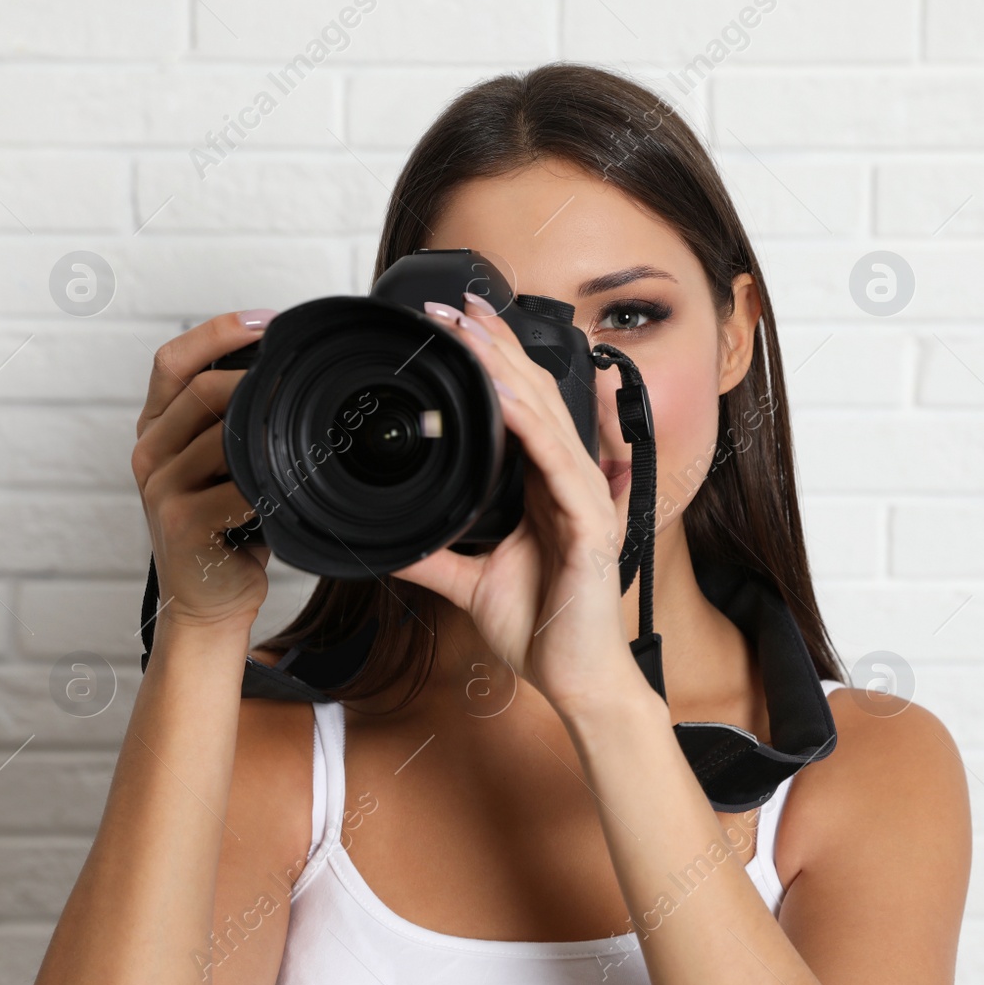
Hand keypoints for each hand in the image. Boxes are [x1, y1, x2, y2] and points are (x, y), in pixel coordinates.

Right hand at [131, 310, 275, 634]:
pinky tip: (294, 484)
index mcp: (157, 430)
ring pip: (222, 434)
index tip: (267, 319)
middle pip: (202, 389)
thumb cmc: (230, 531)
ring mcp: (160, 487)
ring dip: (270, 432)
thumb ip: (237, 424)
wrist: (209, 603)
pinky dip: (272, 482)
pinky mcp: (181, 521)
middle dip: (257, 379)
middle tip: (305, 382)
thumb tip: (288, 373)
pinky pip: (236, 486)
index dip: (217, 331)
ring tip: (308, 435)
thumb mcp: (227, 468)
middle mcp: (149, 452)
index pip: (172, 361)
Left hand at [391, 293, 639, 718]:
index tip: (458, 323)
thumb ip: (437, 555)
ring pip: (547, 417)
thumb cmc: (544, 629)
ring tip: (475, 330)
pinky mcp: (593, 525)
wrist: (576, 681)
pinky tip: (508, 397)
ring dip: (509, 370)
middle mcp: (572, 482)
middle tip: (458, 303)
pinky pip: (561, 464)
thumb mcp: (473, 581)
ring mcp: (586, 499)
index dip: (495, 360)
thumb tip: (391, 543)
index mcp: (547, 488)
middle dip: (497, 346)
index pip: (523, 407)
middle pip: (536, 395)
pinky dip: (533, 427)